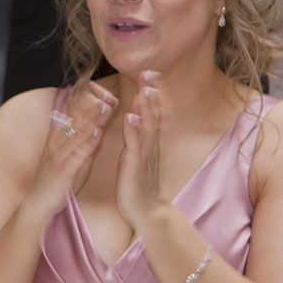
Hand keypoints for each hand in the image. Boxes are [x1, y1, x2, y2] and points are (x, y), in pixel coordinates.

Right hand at [23, 83, 117, 224]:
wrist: (36, 205)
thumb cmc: (52, 182)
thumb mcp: (64, 159)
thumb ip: (77, 143)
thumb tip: (91, 128)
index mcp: (56, 140)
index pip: (69, 117)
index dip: (83, 102)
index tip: (97, 88)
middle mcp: (56, 145)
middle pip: (74, 121)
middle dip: (90, 105)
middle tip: (106, 90)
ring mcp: (58, 157)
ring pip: (77, 134)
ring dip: (91, 119)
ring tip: (105, 105)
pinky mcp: (63, 171)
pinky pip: (77, 155)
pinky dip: (88, 143)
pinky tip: (99, 133)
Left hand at [116, 70, 165, 228]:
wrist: (147, 212)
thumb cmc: (139, 185)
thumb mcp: (137, 157)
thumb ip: (137, 138)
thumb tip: (135, 119)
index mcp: (147, 142)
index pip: (150, 112)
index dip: (150, 92)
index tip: (149, 73)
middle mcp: (148, 145)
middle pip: (152, 114)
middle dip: (150, 92)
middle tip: (150, 71)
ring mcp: (143, 155)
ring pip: (146, 126)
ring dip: (146, 107)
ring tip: (145, 88)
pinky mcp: (135, 166)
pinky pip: (134, 145)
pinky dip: (133, 130)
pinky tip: (131, 117)